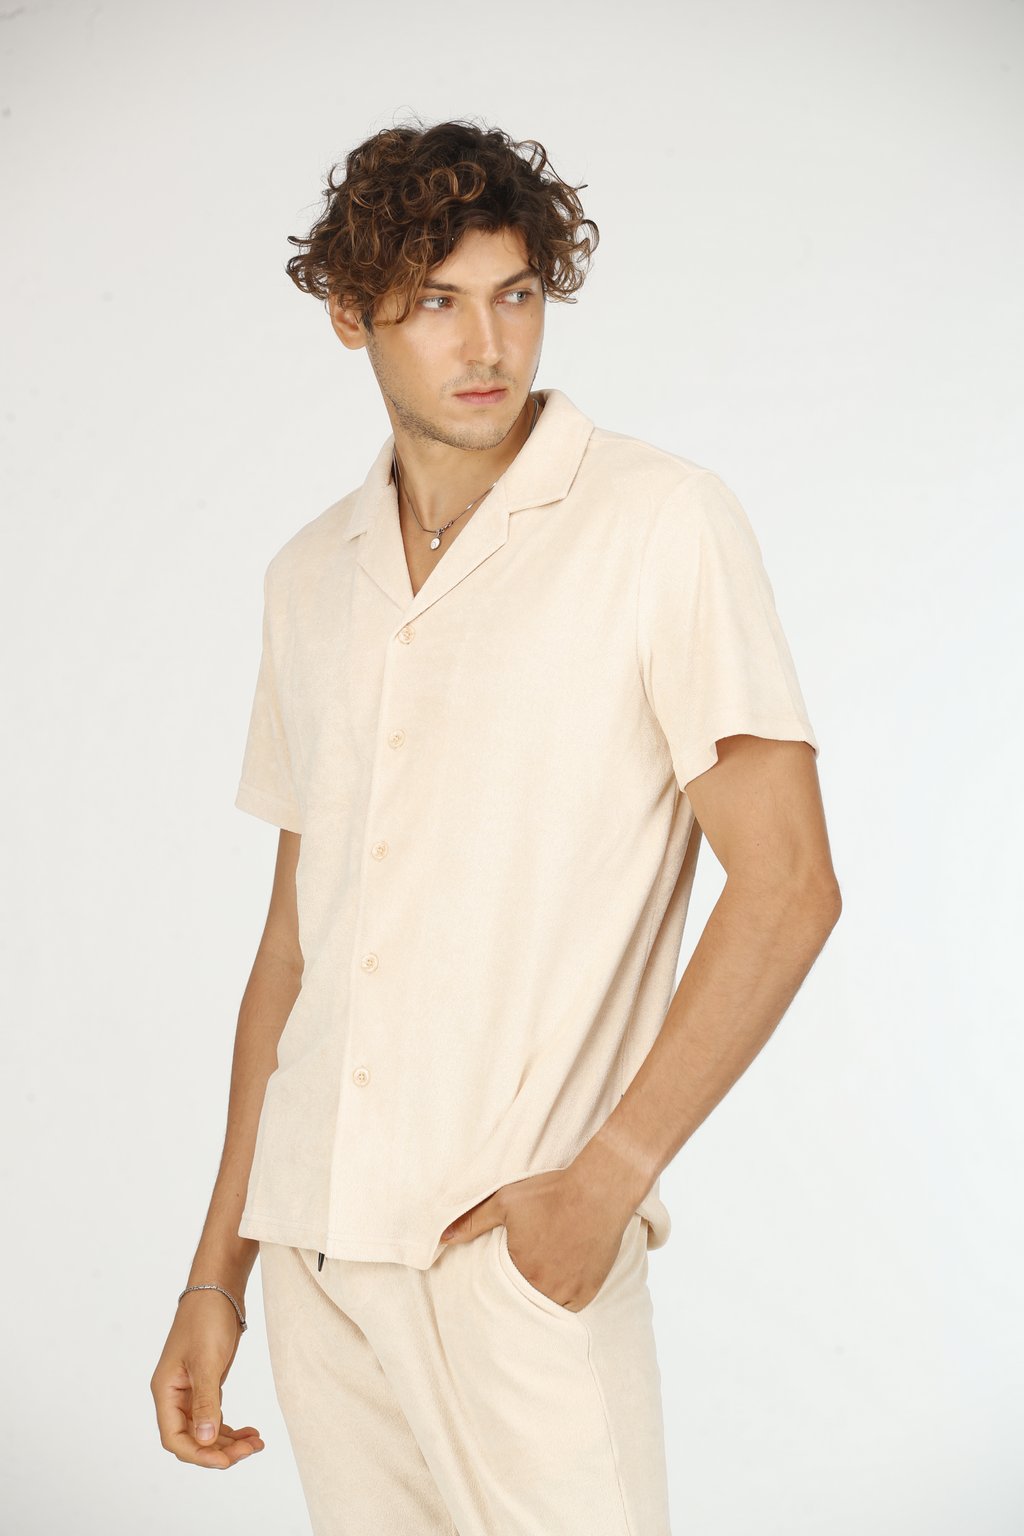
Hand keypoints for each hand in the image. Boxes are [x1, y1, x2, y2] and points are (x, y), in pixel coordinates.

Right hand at [150, 1290, 264, 1469]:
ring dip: (229, 1441)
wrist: (218, 1290)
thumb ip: (206, 1402)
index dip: (199, 1454)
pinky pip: (214, 1416)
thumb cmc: (207, 1320)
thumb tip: (204, 1440)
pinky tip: (250, 1431)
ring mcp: (190, 1390)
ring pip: (205, 1430)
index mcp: (166, 1391)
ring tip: (257, 1443)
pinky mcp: (206, 1384)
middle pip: (192, 1438)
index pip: (175, 1438)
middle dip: (220, 1449)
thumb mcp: (207, 1361)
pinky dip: (231, 1428)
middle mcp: (174, 1395)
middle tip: (252, 1449)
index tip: (228, 1460)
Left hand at [439, 1163, 635, 1310]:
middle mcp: (546, 1289)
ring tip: (538, 1282)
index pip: (500, 1293)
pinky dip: (563, 1299)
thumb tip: (442, 1238)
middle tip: (520, 1281)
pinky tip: (559, 1282)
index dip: (498, 1288)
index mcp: (521, 1272)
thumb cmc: (551, 1194)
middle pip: (524, 1303)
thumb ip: (473, 1222)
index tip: (498, 1283)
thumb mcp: (505, 1201)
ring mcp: (570, 1292)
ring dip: (541, 1298)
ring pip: (547, 1308)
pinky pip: (571, 1307)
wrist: (598, 1192)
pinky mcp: (590, 1290)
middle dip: (519, 1295)